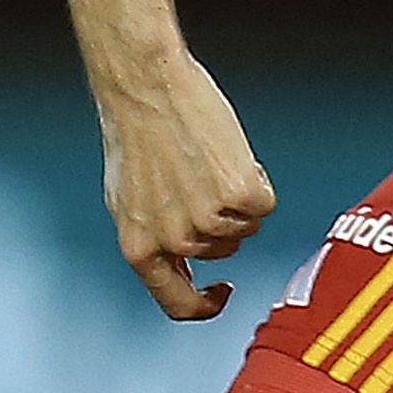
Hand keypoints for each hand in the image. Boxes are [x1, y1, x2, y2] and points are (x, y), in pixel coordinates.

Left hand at [100, 56, 274, 320]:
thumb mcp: (128, 200)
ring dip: (236, 199)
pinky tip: (226, 155)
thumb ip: (153, 239)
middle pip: (223, 251)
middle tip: (197, 177)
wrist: (144, 87)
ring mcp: (209, 220)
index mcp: (139, 248)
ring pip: (246, 227)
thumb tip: (177, 264)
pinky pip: (264, 203)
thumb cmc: (133, 133)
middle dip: (219, 220)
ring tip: (205, 161)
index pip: (179, 304)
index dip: (206, 305)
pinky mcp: (239, 194)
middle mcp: (175, 241)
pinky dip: (255, 180)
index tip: (221, 291)